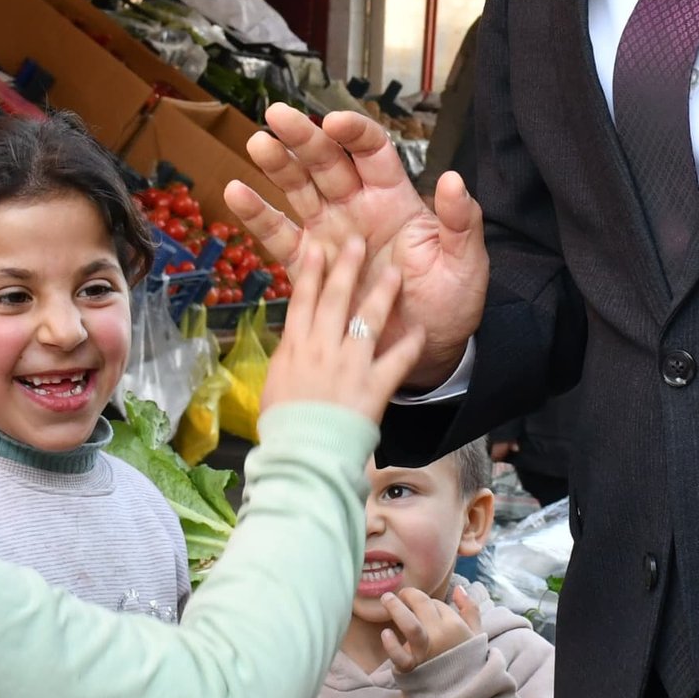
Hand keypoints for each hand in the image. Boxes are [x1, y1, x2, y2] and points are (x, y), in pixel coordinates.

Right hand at [225, 104, 488, 384]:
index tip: (334, 123)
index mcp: (394, 199)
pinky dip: (259, 215)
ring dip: (278, 166)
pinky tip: (236, 193)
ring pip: (299, 190)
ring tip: (259, 144)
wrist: (426, 348)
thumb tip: (453, 180)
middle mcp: (357, 208)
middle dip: (304, 138)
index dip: (354, 133)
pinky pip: (280, 236)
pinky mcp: (309, 266)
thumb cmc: (451, 302)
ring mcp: (329, 234)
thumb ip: (461, 222)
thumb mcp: (465, 262)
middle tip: (277, 115)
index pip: (371, 152)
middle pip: (327, 162)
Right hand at [248, 229, 423, 421]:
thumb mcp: (276, 384)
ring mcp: (350, 365)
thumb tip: (293, 339)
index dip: (311, 270)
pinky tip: (422, 332)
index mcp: (295, 347)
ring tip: (394, 273)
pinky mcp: (374, 386)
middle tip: (356, 242)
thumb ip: (289, 357)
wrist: (302, 455)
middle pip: (335, 300)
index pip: (302, 299)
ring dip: (382, 294)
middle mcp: (323, 349)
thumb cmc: (283, 426)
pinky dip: (410, 347)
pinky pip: (396, 361)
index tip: (318, 246)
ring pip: (368, 321)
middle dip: (347, 268)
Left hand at [378, 582, 474, 667]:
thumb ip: (470, 609)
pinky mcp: (411, 668)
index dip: (428, 602)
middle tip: (400, 593)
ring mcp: (424, 652)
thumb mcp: (476, 633)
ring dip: (396, 608)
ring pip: (410, 625)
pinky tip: (385, 633)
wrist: (461, 693)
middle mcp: (440, 636)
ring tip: (387, 599)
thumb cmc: (466, 661)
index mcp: (455, 625)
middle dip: (409, 595)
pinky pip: (399, 656)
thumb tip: (459, 588)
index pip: (436, 603)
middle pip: (422, 606)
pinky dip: (391, 645)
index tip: (424, 607)